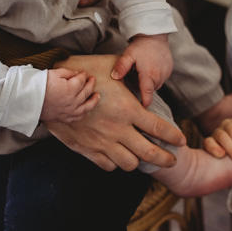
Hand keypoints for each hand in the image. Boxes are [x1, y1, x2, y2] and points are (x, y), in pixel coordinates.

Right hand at [39, 68, 97, 122]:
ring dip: (93, 101)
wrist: (26, 99)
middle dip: (90, 84)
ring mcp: (69, 111)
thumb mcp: (53, 73)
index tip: (84, 73)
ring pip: (86, 107)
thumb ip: (68, 73)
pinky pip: (77, 117)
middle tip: (92, 80)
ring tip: (97, 96)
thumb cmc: (39, 84)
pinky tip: (87, 110)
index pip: (81, 81)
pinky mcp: (63, 118)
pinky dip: (84, 113)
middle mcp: (73, 101)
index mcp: (71, 89)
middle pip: (86, 92)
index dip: (83, 75)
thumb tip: (77, 74)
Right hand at [46, 54, 185, 170]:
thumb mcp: (109, 65)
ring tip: (142, 157)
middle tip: (173, 161)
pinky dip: (116, 164)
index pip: (159, 128)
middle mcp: (118, 130)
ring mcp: (102, 142)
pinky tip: (119, 157)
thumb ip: (128, 70)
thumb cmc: (81, 73)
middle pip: (150, 153)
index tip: (181, 141)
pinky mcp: (87, 150)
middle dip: (166, 159)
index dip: (174, 137)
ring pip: (129, 164)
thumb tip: (140, 69)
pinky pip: (108, 166)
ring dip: (138, 162)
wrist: (50, 92)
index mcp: (127, 109)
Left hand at [111, 34, 172, 106]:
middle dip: (143, 88)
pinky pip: (161, 78)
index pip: (147, 96)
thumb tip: (114, 77)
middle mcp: (159, 76)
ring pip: (156, 85)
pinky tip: (150, 67)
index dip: (144, 104)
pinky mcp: (169, 70)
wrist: (155, 35)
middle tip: (135, 77)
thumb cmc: (140, 46)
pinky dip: (156, 76)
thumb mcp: (128, 55)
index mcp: (149, 75)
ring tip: (142, 71)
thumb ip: (121, 67)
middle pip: (150, 90)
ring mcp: (166, 73)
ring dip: (149, 82)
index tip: (140, 109)